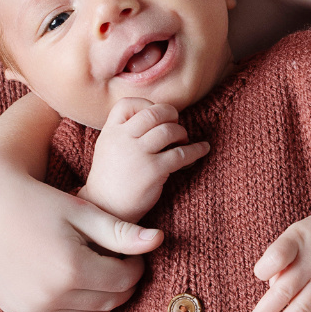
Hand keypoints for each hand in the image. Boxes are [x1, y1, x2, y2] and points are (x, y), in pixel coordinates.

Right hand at [0, 159, 164, 311]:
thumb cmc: (38, 201)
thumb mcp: (80, 212)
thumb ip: (120, 231)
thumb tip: (159, 240)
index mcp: (72, 268)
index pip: (125, 280)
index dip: (135, 267)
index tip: (131, 254)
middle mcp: (52, 295)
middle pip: (109, 301)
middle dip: (121, 285)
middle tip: (118, 265)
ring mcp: (33, 308)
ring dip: (102, 303)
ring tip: (98, 277)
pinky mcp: (19, 311)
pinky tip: (78, 291)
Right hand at [80, 99, 209, 221]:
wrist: (107, 208)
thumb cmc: (112, 179)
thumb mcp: (109, 148)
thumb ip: (125, 132)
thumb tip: (158, 119)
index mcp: (110, 131)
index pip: (128, 103)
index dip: (147, 104)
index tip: (157, 114)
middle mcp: (123, 139)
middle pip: (153, 112)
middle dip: (171, 114)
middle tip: (176, 123)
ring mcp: (138, 154)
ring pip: (169, 130)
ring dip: (182, 133)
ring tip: (183, 141)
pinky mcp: (153, 170)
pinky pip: (181, 154)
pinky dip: (196, 150)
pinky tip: (203, 149)